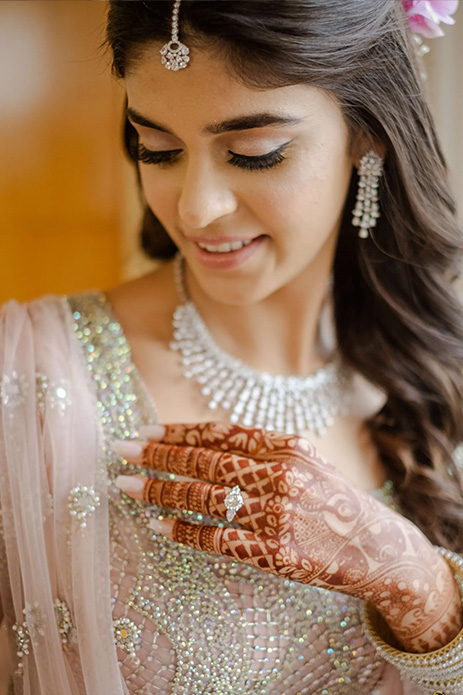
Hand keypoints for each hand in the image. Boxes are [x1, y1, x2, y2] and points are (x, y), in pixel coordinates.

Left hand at [113, 422, 460, 652]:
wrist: (375, 546)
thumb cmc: (332, 499)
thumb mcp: (304, 460)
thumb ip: (260, 449)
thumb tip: (204, 439)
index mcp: (286, 447)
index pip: (221, 433)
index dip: (178, 431)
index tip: (145, 430)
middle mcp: (281, 475)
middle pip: (206, 460)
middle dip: (158, 455)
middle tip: (122, 451)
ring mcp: (279, 514)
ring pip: (206, 497)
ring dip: (162, 491)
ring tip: (129, 487)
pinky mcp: (277, 552)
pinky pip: (219, 539)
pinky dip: (185, 532)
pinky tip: (159, 527)